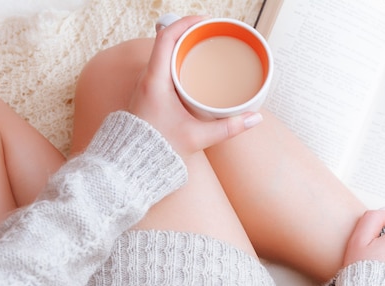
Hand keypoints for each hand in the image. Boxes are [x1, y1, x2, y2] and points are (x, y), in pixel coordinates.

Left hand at [126, 15, 262, 158]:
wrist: (130, 165)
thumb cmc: (157, 150)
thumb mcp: (197, 138)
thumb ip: (227, 128)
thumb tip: (254, 119)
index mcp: (155, 80)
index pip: (166, 37)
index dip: (185, 23)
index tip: (205, 22)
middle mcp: (147, 79)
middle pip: (166, 42)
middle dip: (189, 34)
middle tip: (210, 35)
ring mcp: (145, 87)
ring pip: (163, 56)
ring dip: (182, 48)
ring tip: (204, 49)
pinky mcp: (147, 96)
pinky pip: (162, 69)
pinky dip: (177, 63)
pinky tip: (191, 71)